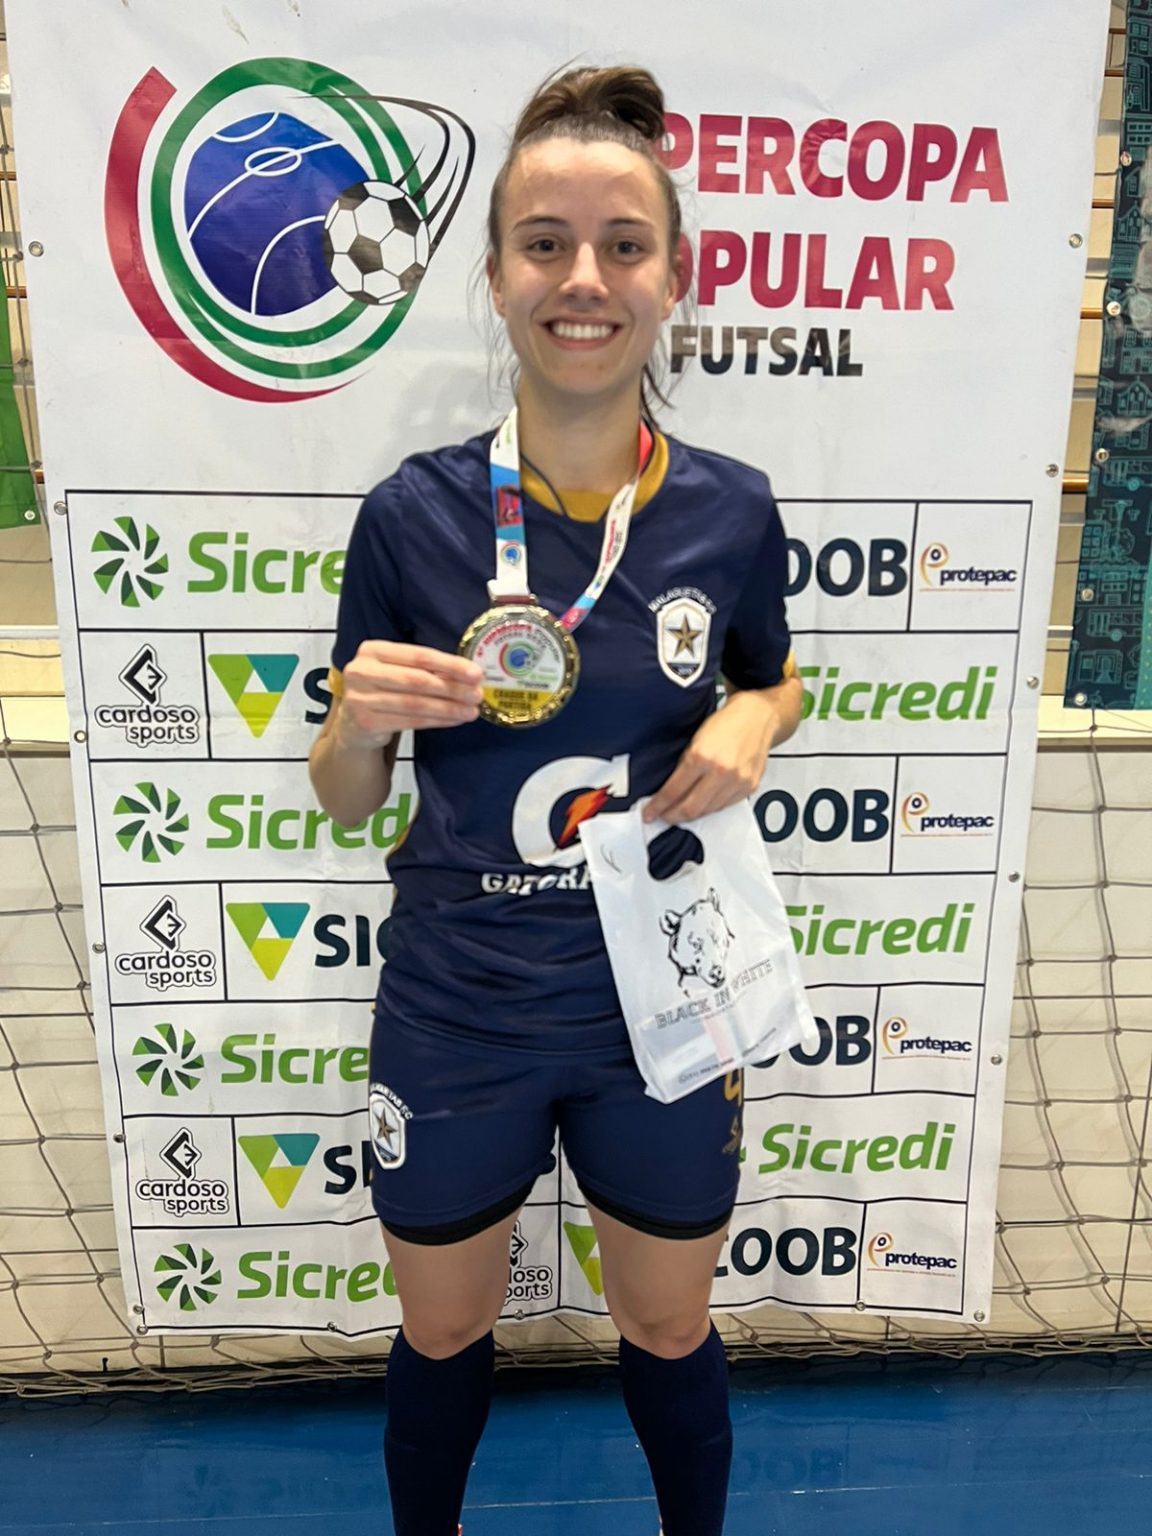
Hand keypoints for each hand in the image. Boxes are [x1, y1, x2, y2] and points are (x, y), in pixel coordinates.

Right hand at [335, 641, 483, 748]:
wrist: (352, 723)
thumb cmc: (383, 690)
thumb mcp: (397, 671)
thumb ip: (424, 669)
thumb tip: (469, 675)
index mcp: (372, 650)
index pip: (418, 656)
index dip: (450, 665)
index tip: (476, 674)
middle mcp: (361, 671)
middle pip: (417, 680)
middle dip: (452, 688)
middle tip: (477, 695)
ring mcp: (359, 698)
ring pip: (415, 703)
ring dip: (448, 708)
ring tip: (471, 711)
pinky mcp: (365, 722)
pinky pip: (410, 721)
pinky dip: (436, 721)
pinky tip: (454, 720)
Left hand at [644, 691, 781, 823]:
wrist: (756, 716)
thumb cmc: (725, 723)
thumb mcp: (695, 739)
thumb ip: (684, 765)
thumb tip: (669, 790)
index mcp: (701, 756)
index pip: (673, 791)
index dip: (658, 806)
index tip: (648, 813)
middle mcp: (721, 772)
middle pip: (691, 808)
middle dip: (672, 816)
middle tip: (662, 817)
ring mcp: (737, 781)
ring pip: (708, 811)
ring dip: (691, 815)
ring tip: (679, 813)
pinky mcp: (749, 787)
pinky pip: (724, 806)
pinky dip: (710, 808)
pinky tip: (701, 805)